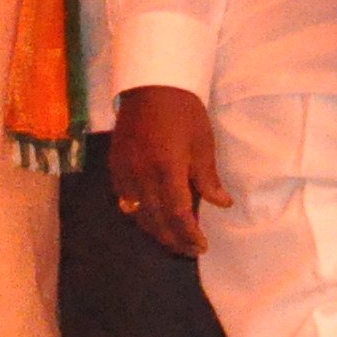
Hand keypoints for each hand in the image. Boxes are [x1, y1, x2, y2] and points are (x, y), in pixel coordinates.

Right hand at [108, 83, 226, 258]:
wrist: (151, 86)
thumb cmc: (184, 113)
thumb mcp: (203, 144)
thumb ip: (208, 178)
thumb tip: (221, 204)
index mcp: (167, 169)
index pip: (177, 214)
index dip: (189, 235)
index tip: (201, 247)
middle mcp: (141, 175)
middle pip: (155, 220)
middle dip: (173, 239)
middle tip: (189, 251)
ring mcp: (124, 171)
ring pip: (137, 213)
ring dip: (155, 230)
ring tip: (174, 239)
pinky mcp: (114, 166)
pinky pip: (125, 199)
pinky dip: (139, 213)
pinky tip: (151, 217)